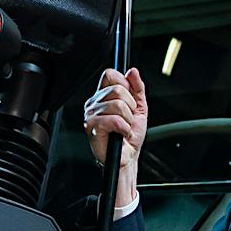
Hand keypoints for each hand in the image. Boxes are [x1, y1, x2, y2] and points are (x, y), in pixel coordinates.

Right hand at [84, 67, 146, 212]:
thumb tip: (133, 72)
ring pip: (118, 105)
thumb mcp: (139, 108)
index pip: (110, 75)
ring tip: (124, 128)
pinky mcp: (92, 128)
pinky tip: (121, 134)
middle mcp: (94, 104)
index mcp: (103, 96)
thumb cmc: (129, 136)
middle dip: (130, 106)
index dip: (124, 84)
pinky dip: (124, 128)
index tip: (129, 100)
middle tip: (127, 119)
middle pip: (117, 89)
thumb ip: (137, 88)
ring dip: (128, 120)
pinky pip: (115, 120)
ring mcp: (91, 115)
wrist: (127, 157)